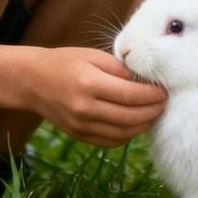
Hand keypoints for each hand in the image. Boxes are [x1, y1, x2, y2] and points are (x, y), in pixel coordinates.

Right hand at [28, 46, 167, 146]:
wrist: (33, 81)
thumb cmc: (65, 62)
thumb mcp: (93, 56)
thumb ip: (120, 69)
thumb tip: (146, 82)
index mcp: (88, 83)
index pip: (131, 95)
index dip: (152, 95)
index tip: (164, 90)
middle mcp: (84, 108)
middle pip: (130, 118)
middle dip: (153, 111)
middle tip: (165, 103)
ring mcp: (81, 125)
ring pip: (123, 134)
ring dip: (144, 125)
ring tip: (154, 113)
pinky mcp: (79, 135)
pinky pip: (111, 141)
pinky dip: (128, 134)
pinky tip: (136, 122)